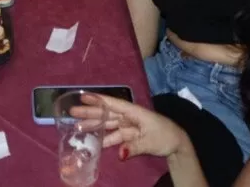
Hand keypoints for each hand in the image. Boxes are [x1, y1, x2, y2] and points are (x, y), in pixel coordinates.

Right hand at [72, 94, 189, 159]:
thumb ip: (134, 147)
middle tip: (72, 112)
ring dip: (94, 125)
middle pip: (107, 113)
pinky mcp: (129, 135)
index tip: (83, 96)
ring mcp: (128, 126)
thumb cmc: (166, 136)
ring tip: (77, 127)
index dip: (99, 100)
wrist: (177, 144)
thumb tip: (118, 153)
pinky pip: (114, 135)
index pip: (114, 104)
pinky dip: (104, 138)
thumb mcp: (150, 142)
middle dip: (90, 112)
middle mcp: (129, 116)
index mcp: (134, 112)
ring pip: (108, 124)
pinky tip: (93, 141)